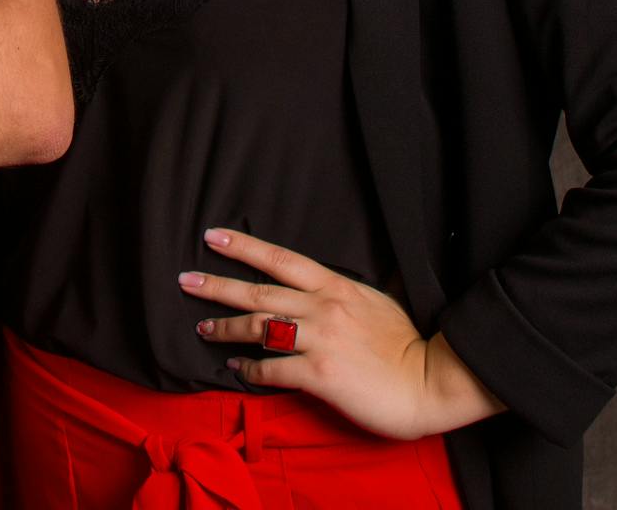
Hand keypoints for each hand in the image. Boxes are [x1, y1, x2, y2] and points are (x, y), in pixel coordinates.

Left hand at [180, 228, 503, 439]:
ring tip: (202, 328)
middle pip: (258, 291)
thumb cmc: (405, 344)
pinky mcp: (319, 375)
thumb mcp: (373, 301)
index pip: (279, 258)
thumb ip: (339, 293)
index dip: (243, 245)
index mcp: (335, 285)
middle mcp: (322, 307)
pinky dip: (249, 369)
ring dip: (225, 328)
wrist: (431, 382)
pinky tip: (235, 368)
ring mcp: (319, 340)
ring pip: (258, 328)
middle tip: (184, 278)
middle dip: (217, 285)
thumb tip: (314, 288)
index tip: (212, 235)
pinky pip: (272, 369)